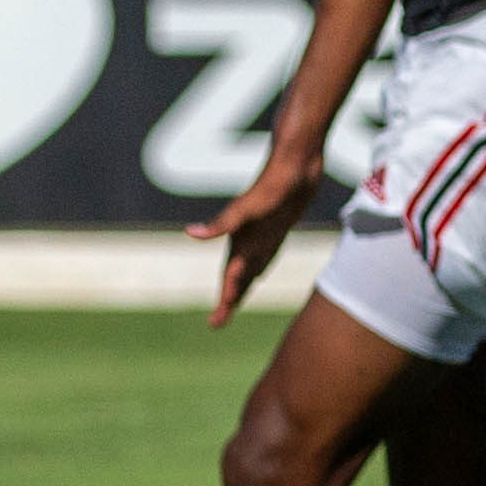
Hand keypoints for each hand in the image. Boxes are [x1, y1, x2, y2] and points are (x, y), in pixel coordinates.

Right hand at [186, 155, 323, 327]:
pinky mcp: (277, 225)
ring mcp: (262, 233)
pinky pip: (265, 255)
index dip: (224, 301)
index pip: (230, 279)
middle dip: (227, 300)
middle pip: (235, 277)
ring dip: (241, 286)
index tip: (215, 324)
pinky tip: (260, 274)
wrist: (296, 161)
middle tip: (217, 323)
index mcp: (239, 241)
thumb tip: (188, 234)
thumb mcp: (248, 208)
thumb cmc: (273, 184)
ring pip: (249, 268)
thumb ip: (221, 224)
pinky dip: (258, 269)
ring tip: (233, 304)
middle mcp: (247, 239)